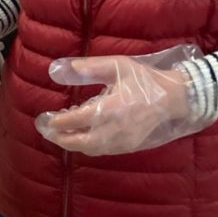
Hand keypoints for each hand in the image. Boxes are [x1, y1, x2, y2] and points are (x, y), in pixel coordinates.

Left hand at [35, 46, 201, 156]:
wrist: (173, 98)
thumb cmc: (143, 79)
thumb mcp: (116, 66)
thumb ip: (86, 68)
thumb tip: (56, 70)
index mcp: (110, 108)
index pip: (77, 120)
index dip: (59, 122)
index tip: (45, 119)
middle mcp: (114, 130)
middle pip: (80, 142)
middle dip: (60, 138)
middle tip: (46, 130)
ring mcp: (122, 141)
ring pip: (90, 149)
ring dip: (73, 144)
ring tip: (60, 134)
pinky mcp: (128, 147)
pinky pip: (102, 150)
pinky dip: (88, 146)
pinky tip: (83, 135)